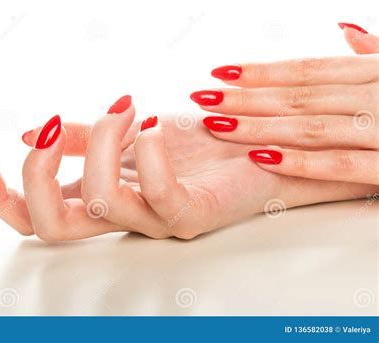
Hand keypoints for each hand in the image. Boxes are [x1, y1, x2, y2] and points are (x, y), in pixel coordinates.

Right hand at [0, 96, 375, 240]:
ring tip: (128, 108)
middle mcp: (120, 215)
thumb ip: (81, 137)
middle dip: (36, 174)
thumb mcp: (128, 130)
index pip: (33, 215)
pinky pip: (159, 196)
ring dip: (103, 140)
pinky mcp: (192, 216)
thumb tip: (29, 131)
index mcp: (98, 194)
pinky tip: (157, 122)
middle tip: (52, 129)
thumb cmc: (196, 141)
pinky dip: (149, 151)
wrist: (255, 144)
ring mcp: (155, 221)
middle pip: (50, 227)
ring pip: (101, 200)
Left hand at [191, 23, 378, 184]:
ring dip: (259, 126)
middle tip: (204, 98)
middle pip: (297, 97)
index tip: (221, 73)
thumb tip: (343, 29)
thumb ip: (373, 54)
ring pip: (309, 127)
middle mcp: (375, 97)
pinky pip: (340, 165)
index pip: (307, 71)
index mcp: (375, 74)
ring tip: (217, 125)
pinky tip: (261, 159)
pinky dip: (300, 161)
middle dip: (245, 98)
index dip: (260, 73)